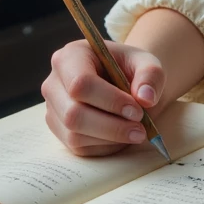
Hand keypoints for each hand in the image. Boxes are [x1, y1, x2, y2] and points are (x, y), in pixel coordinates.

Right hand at [42, 38, 162, 155]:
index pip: (80, 83)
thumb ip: (150, 75)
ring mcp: (53, 109)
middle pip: (73, 113)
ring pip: (74, 134)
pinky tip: (121, 137)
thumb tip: (145, 98)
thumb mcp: (147, 64)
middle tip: (140, 129)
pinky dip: (103, 146)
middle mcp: (54, 83)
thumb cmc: (131, 70)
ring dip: (109, 139)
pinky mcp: (59, 131)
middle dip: (111, 126)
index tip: (137, 110)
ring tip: (136, 133)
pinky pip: (77, 147)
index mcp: (71, 56)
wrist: (123, 83)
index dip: (110, 101)